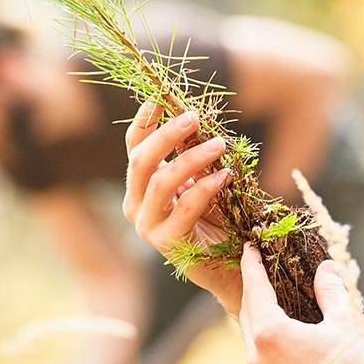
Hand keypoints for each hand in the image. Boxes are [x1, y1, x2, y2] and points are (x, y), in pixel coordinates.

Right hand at [124, 100, 240, 312]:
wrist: (229, 266)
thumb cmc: (217, 219)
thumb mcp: (202, 179)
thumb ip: (192, 155)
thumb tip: (193, 118)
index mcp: (139, 186)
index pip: (134, 147)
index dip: (144, 120)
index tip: (160, 97)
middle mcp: (135, 205)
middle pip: (141, 161)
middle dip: (166, 135)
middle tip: (193, 117)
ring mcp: (147, 226)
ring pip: (160, 182)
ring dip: (191, 158)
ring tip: (218, 144)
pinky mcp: (166, 243)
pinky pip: (184, 207)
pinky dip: (205, 188)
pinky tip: (225, 176)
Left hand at [237, 243, 363, 363]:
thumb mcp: (344, 322)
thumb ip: (330, 291)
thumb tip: (327, 268)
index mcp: (269, 334)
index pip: (255, 289)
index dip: (251, 266)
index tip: (248, 250)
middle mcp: (257, 358)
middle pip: (248, 313)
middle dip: (253, 289)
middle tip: (257, 270)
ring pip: (252, 339)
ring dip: (259, 318)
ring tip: (269, 302)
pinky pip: (262, 361)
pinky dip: (268, 344)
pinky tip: (283, 339)